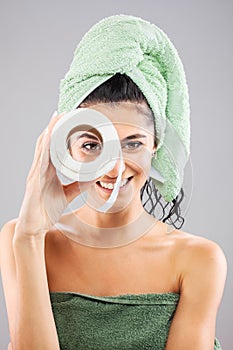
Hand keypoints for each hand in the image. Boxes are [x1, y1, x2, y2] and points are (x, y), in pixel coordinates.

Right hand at [14, 111, 91, 238]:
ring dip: (49, 131)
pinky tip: (48, 136)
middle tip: (65, 112)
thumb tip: (94, 177)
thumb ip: (79, 185)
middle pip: (46, 142)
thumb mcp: (67, 194)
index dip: (58, 132)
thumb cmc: (46, 210)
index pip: (52, 146)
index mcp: (47, 170)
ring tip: (58, 117)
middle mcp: (40, 168)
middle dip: (54, 126)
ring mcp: (36, 173)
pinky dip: (44, 147)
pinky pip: (40, 160)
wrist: (33, 227)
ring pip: (42, 147)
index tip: (68, 119)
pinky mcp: (34, 181)